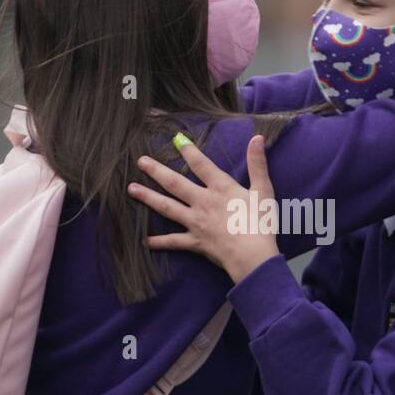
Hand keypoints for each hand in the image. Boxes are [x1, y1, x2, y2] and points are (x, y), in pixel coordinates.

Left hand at [127, 134, 279, 283]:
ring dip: (148, 198)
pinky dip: (159, 241)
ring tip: (131, 189)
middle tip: (140, 161)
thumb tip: (257, 138)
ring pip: (167, 208)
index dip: (189, 151)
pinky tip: (146, 241)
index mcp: (220, 189)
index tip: (176, 140)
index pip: (201, 165)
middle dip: (156, 171)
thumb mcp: (263, 190)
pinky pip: (174, 241)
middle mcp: (203, 202)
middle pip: (175, 184)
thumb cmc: (261, 223)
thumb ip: (257, 164)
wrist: (252, 256)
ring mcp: (196, 223)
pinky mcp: (195, 242)